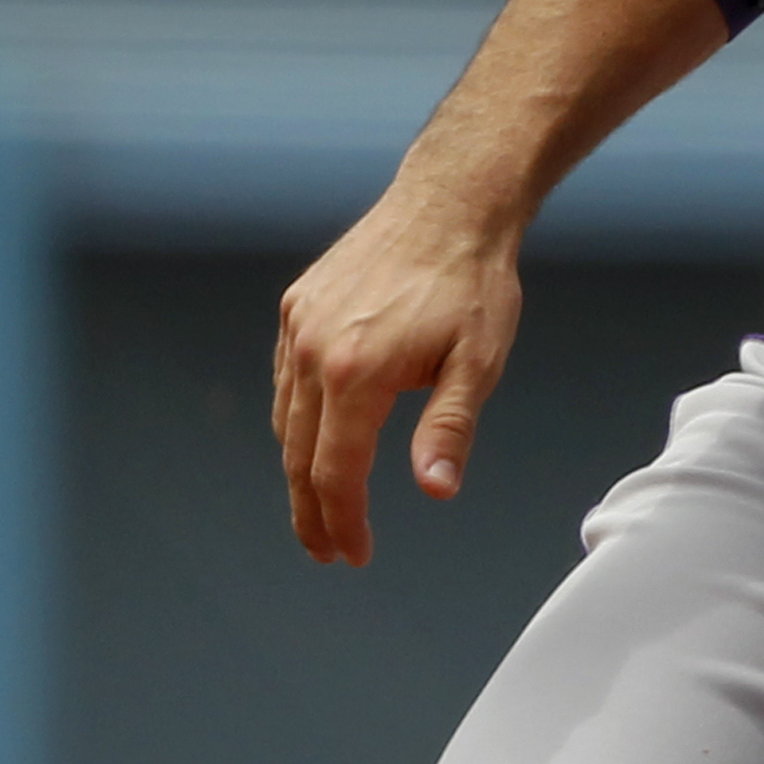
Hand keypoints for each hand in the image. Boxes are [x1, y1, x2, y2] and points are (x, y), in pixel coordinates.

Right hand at [271, 184, 522, 565]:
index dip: (344, 521)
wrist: (448, 207)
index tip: (355, 556)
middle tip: (326, 551)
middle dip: (311, 511)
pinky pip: (286, 381)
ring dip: (298, 471)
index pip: (337, 471)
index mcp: (356, 373)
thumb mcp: (477, 365)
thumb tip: (434, 490)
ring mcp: (298, 326)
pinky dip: (296, 422)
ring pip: (285, 419)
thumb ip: (449, 430)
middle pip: (299, 455)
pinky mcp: (298, 307)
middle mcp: (313, 351)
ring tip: (317, 510)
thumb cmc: (472, 286)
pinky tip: (314, 443)